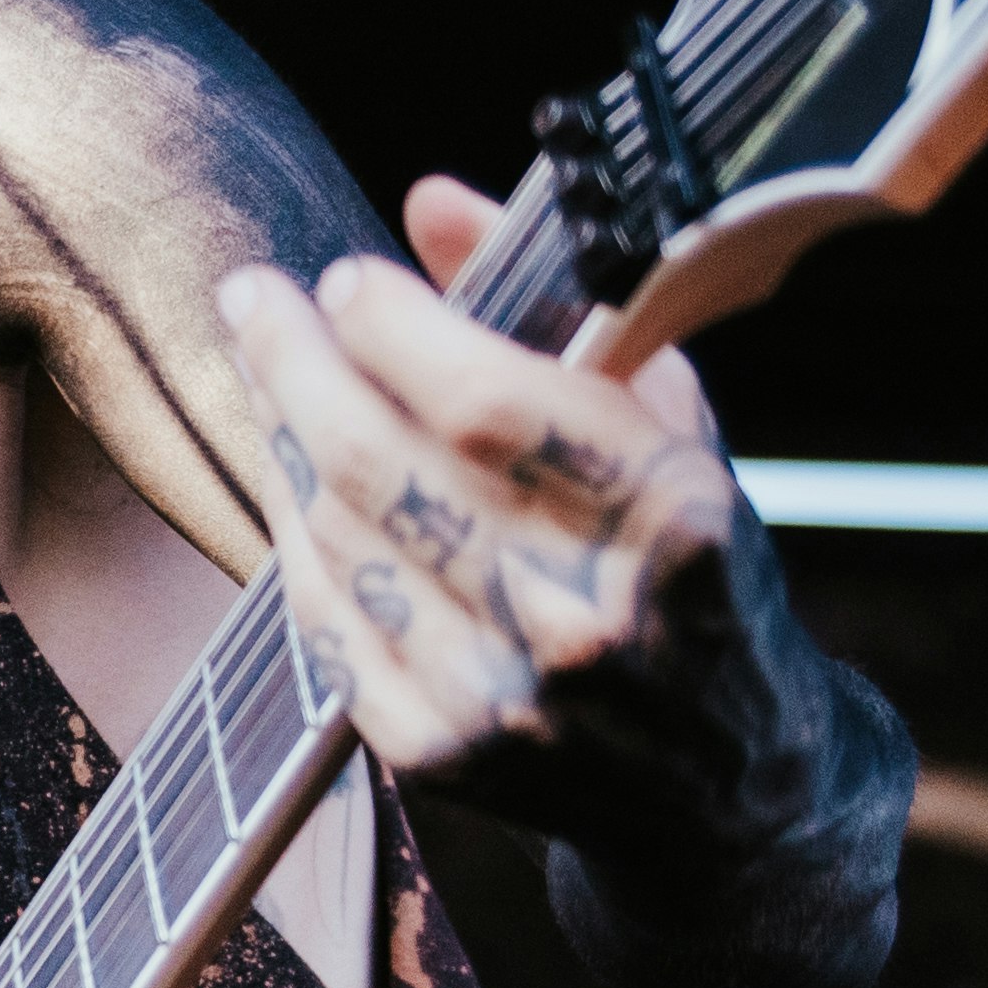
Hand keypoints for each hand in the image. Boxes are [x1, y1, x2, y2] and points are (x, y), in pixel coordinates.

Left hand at [208, 175, 736, 781]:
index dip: (392, 327)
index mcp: (668, 520)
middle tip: (255, 299)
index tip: (347, 280)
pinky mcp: (439, 755)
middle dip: (295, 362)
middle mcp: (582, 615)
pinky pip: (323, 619)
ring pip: (337, 537)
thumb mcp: (671, 431)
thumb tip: (429, 203)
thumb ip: (557, 307)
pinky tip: (290, 475)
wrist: (733, 785)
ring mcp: (502, 695)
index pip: (486, 402)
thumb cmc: (696, 574)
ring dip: (281, 438)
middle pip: (381, 465)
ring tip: (266, 370)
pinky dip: (297, 535)